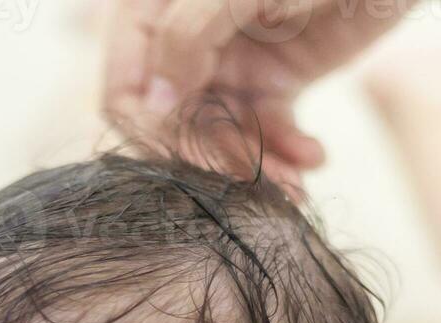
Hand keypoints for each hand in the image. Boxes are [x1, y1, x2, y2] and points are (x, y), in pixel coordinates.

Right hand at [103, 0, 411, 188]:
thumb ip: (189, 35)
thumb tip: (152, 101)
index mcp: (160, 7)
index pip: (126, 84)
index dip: (150, 129)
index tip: (191, 158)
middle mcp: (187, 40)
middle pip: (174, 123)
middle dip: (211, 158)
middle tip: (254, 185)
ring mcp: (228, 62)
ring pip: (220, 136)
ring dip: (254, 166)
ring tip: (294, 187)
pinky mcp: (271, 80)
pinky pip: (263, 132)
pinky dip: (285, 152)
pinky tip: (313, 157)